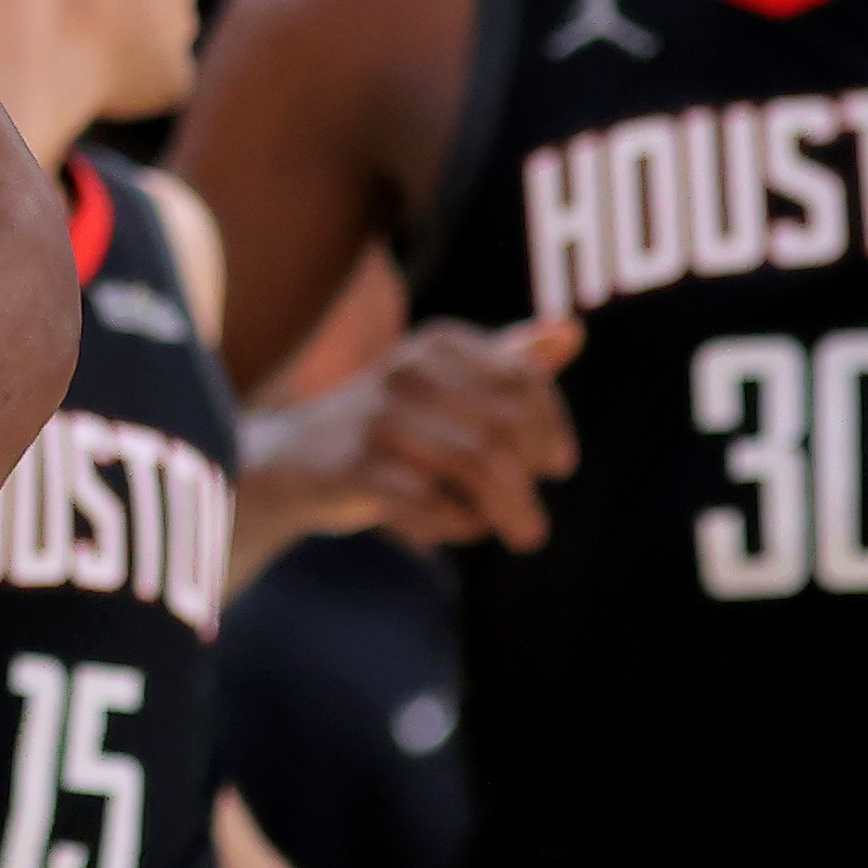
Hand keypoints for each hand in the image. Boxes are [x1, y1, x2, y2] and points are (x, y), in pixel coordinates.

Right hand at [253, 318, 579, 549]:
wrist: (295, 460)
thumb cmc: (388, 424)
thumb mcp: (446, 385)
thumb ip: (507, 363)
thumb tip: (572, 331)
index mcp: (438, 344)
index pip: (522, 379)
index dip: (551, 426)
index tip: (559, 464)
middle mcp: (408, 370)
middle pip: (501, 429)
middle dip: (528, 483)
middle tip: (535, 526)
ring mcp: (377, 416)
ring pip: (474, 465)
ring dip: (508, 510)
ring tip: (524, 536)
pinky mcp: (354, 464)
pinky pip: (430, 501)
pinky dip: (454, 523)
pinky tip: (454, 527)